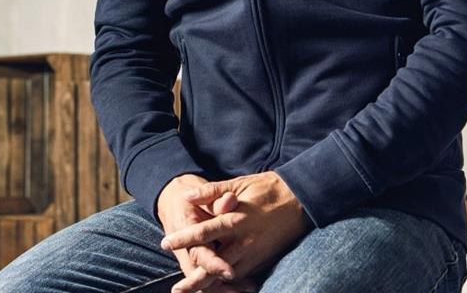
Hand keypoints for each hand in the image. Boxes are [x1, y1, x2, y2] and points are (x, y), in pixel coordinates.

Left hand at [160, 171, 313, 292]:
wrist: (301, 199)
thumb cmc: (268, 188)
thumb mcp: (239, 184)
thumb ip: (212, 192)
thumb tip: (187, 196)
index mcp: (236, 219)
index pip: (203, 233)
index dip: (183, 239)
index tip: (165, 243)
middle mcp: (244, 241)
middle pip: (214, 266)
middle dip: (194, 279)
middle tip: (176, 289)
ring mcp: (254, 254)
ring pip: (227, 276)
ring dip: (209, 285)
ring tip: (191, 291)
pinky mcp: (263, 260)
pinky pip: (242, 277)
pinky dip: (228, 284)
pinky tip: (217, 287)